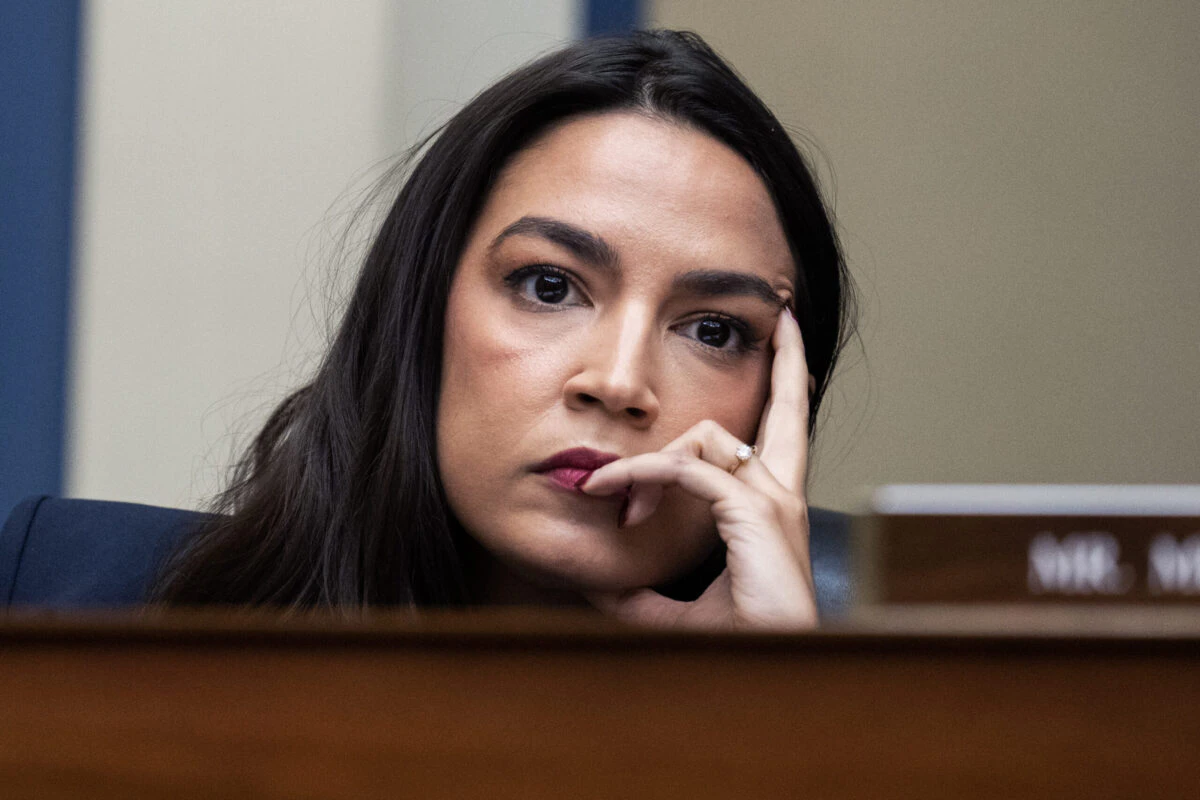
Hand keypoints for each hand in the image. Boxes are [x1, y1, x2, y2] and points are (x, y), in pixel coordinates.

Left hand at [580, 308, 817, 629]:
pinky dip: (642, 477)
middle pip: (790, 407)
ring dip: (647, 464)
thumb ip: (640, 586)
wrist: (771, 680)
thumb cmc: (736, 647)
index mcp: (772, 508)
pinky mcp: (755, 512)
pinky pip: (686, 470)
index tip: (778, 352)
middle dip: (788, 357)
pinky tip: (615, 495)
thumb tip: (595, 576)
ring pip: (706, 438)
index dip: (784, 390)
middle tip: (781, 315)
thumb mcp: (673, 612)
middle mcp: (781, 493)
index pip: (782, 436)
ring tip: (612, 499)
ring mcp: (773, 499)